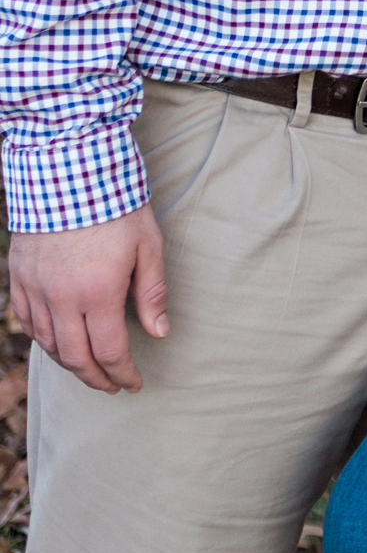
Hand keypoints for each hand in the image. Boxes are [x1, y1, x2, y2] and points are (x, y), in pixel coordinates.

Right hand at [9, 204, 167, 393]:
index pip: (110, 352)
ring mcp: (36, 289)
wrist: (68, 168)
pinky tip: (58, 343)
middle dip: (97, 378)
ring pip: (49, 345)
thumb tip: (159, 332)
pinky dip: (44, 340)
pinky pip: (28, 322)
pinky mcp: (20, 277)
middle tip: (112, 385)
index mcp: (98, 292)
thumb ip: (152, 292)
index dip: (123, 373)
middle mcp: (62, 298)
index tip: (134, 383)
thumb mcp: (147, 243)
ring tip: (89, 368)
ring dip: (70, 363)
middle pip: (76, 358)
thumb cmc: (115, 202)